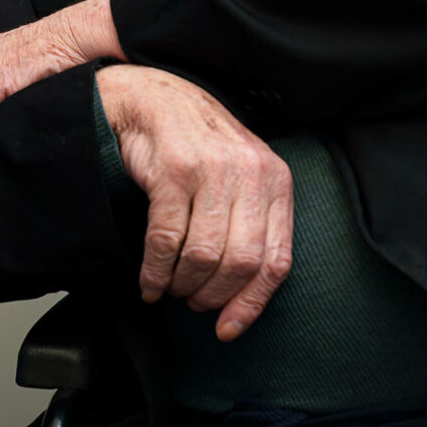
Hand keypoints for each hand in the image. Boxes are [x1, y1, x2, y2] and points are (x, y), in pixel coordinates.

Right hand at [96, 64, 292, 341]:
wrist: (154, 98)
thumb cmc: (199, 144)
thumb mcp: (242, 174)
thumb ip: (251, 223)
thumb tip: (243, 297)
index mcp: (275, 178)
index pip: (276, 259)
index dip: (252, 302)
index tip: (228, 327)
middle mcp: (249, 173)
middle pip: (241, 263)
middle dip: (213, 295)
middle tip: (193, 302)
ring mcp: (212, 170)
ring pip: (203, 256)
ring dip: (182, 284)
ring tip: (171, 287)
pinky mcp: (174, 171)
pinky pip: (167, 240)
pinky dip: (155, 272)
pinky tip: (149, 281)